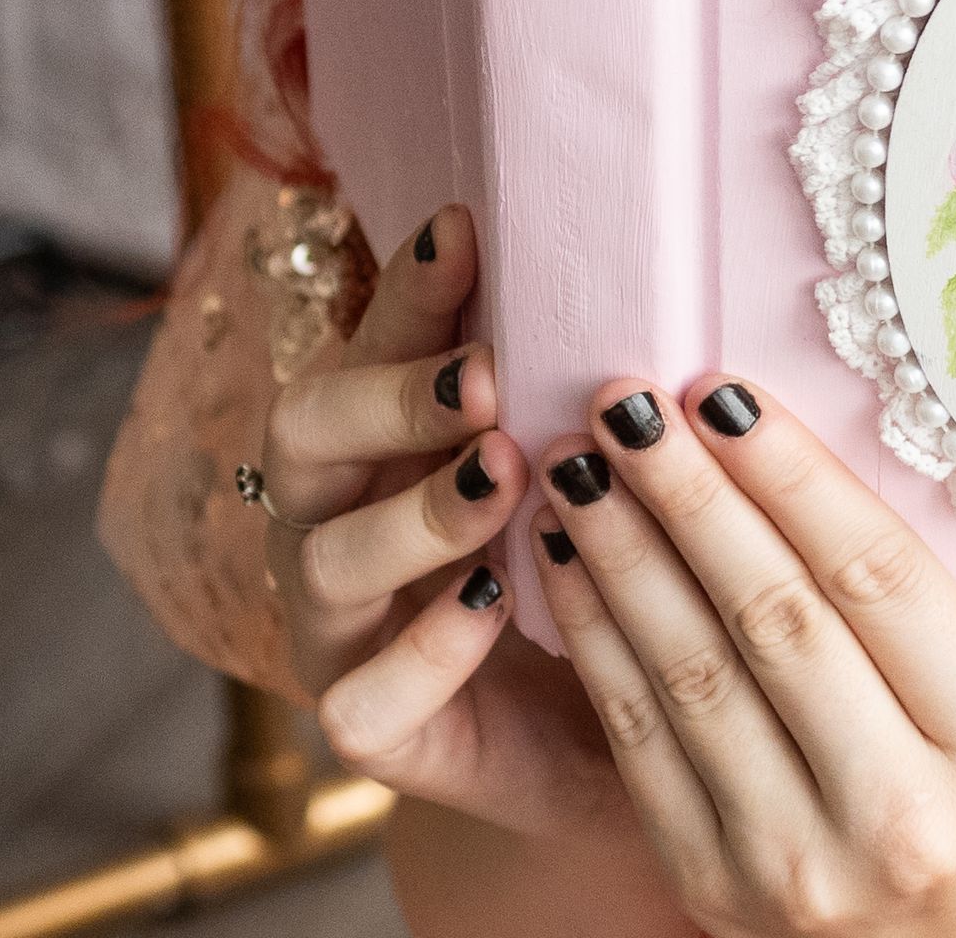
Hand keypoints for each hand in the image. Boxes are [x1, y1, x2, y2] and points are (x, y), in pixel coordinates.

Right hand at [254, 206, 631, 851]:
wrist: (614, 727)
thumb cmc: (600, 559)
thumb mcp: (597, 460)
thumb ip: (585, 377)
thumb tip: (648, 258)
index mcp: (383, 431)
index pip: (375, 336)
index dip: (412, 285)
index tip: (467, 228)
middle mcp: (339, 516)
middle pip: (306, 431)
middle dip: (391, 396)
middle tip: (485, 378)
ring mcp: (342, 625)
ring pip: (324, 557)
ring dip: (416, 511)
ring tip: (505, 479)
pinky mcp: (372, 724)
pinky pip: (363, 695)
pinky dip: (425, 647)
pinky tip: (491, 602)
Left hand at [524, 375, 955, 937]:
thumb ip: (919, 593)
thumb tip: (778, 442)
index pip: (876, 574)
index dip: (790, 473)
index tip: (721, 389)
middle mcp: (902, 816)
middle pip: (773, 615)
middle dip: (688, 493)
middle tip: (625, 402)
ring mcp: (798, 865)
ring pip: (691, 672)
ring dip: (622, 553)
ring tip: (575, 461)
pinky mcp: (715, 887)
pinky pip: (638, 740)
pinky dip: (595, 636)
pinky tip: (562, 557)